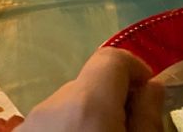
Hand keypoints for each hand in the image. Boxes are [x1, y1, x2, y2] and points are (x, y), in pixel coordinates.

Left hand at [21, 48, 162, 131]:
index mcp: (88, 103)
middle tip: (129, 129)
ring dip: (89, 119)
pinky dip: (67, 130)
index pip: (111, 58)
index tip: (148, 97)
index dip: (135, 69)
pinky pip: (50, 122)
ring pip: (69, 106)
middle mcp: (53, 103)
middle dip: (113, 101)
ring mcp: (31, 120)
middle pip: (90, 85)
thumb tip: (151, 86)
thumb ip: (147, 118)